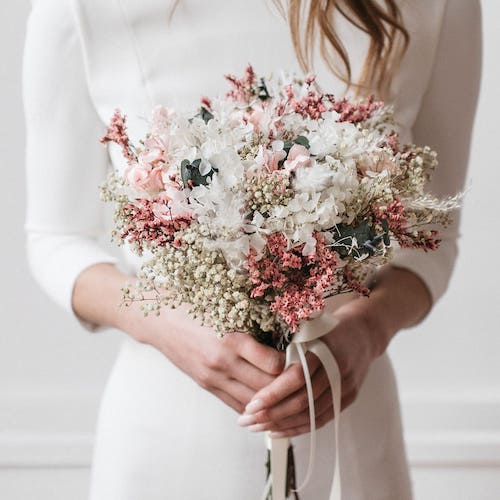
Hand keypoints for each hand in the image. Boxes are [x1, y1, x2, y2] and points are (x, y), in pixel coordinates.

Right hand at [121, 302, 285, 413]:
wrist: (160, 319)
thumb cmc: (196, 306)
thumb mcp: (227, 307)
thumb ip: (253, 322)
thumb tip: (284, 333)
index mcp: (231, 339)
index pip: (273, 364)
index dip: (291, 363)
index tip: (300, 356)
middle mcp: (222, 363)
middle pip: (265, 386)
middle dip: (286, 386)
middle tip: (302, 380)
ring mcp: (213, 378)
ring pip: (252, 400)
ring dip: (271, 401)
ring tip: (288, 394)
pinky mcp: (206, 385)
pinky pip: (235, 404)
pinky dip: (253, 406)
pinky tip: (265, 403)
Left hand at [236, 299, 384, 436]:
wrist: (364, 333)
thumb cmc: (327, 328)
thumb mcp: (308, 328)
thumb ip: (288, 347)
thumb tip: (253, 368)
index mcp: (325, 348)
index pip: (297, 377)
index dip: (273, 393)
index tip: (250, 403)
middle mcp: (337, 370)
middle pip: (303, 401)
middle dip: (271, 414)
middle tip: (246, 420)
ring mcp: (345, 386)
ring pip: (311, 414)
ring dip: (281, 425)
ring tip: (256, 427)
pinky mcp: (348, 398)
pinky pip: (321, 420)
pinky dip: (298, 428)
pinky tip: (277, 432)